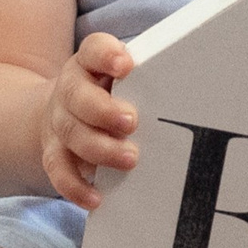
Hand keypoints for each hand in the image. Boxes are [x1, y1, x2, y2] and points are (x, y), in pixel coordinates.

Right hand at [41, 33, 137, 208]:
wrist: (63, 110)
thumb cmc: (108, 94)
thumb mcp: (120, 78)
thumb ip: (145, 81)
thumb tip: (194, 97)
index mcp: (88, 64)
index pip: (93, 50)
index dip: (106, 55)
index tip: (125, 66)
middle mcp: (70, 90)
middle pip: (76, 95)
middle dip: (103, 110)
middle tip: (132, 122)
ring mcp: (59, 121)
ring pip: (70, 132)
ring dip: (99, 148)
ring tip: (129, 159)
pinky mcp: (54, 151)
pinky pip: (57, 170)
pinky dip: (75, 186)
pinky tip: (96, 197)